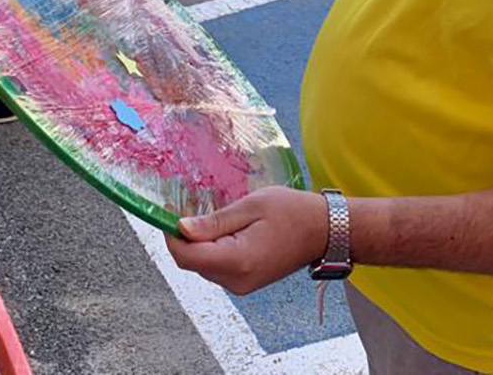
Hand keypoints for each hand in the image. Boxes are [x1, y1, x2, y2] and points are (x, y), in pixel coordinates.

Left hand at [165, 187, 328, 294]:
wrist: (323, 231)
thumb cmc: (292, 212)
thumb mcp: (251, 206)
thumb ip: (214, 220)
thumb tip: (181, 228)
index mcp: (238, 261)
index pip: (186, 256)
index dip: (171, 235)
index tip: (168, 212)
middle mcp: (236, 281)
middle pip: (192, 262)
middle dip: (185, 237)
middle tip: (192, 207)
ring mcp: (241, 285)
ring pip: (202, 265)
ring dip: (199, 242)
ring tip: (216, 216)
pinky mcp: (244, 282)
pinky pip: (216, 267)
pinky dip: (212, 249)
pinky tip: (225, 229)